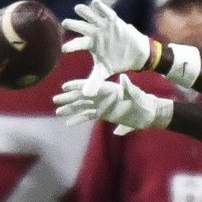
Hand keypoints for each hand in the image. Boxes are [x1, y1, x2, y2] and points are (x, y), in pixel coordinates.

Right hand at [53, 74, 172, 133]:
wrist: (147, 113)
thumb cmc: (142, 101)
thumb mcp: (135, 93)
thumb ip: (128, 87)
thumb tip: (124, 77)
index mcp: (107, 89)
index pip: (89, 85)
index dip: (76, 86)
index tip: (64, 86)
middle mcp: (101, 96)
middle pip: (81, 96)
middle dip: (68, 98)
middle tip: (55, 100)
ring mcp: (101, 105)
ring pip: (82, 107)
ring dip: (70, 109)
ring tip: (57, 112)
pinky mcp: (102, 114)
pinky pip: (87, 117)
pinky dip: (78, 120)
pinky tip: (68, 123)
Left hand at [61, 0, 151, 91]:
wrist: (134, 54)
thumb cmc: (115, 61)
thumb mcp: (104, 72)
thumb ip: (94, 81)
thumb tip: (86, 95)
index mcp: (90, 44)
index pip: (78, 44)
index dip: (72, 46)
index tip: (64, 50)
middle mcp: (94, 33)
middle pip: (82, 28)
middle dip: (74, 25)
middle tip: (65, 23)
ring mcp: (103, 25)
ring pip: (91, 17)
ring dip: (85, 12)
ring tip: (78, 8)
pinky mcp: (113, 20)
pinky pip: (106, 12)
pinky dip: (101, 8)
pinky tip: (95, 3)